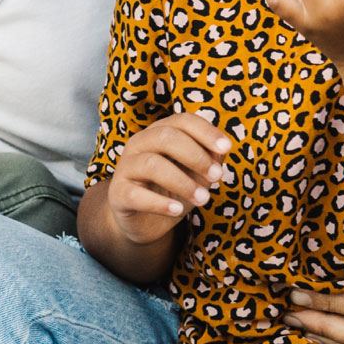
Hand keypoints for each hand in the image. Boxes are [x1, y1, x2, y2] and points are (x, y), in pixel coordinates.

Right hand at [102, 112, 232, 245]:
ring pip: (152, 165)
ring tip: (204, 199)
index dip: (205, 131)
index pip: (182, 120)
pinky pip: (136, 195)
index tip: (226, 147)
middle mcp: (139, 144)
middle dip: (196, 156)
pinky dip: (160, 203)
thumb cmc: (173, 190)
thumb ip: (210, 158)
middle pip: (166, 137)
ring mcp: (125, 168)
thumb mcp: (196, 173)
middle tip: (217, 176)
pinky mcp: (117, 194)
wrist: (145, 222)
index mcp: (159, 132)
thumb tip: (222, 148)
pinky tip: (178, 210)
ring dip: (183, 182)